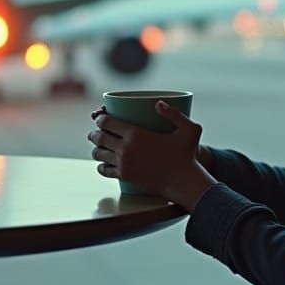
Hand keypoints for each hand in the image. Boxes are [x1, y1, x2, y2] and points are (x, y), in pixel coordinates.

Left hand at [88, 101, 208, 203]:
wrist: (182, 182)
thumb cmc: (187, 155)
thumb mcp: (189, 129)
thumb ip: (174, 113)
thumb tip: (158, 103)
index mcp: (135, 133)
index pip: (107, 122)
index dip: (100, 118)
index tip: (101, 118)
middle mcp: (125, 148)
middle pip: (99, 137)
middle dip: (94, 133)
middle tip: (96, 132)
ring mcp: (123, 164)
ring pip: (98, 154)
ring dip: (96, 148)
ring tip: (99, 146)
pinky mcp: (124, 177)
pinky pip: (104, 170)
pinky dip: (101, 165)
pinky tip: (103, 163)